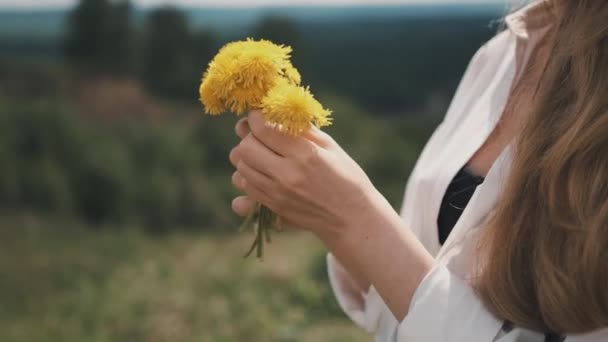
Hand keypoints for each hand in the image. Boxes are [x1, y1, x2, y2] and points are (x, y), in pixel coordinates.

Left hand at [229, 111, 433, 319]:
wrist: (351, 218)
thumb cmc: (346, 177)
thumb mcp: (331, 146)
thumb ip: (302, 129)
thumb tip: (277, 111)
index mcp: (305, 155)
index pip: (263, 129)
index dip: (255, 117)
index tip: (258, 115)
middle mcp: (287, 175)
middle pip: (245, 148)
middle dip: (248, 137)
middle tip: (260, 135)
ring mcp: (277, 194)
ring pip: (241, 168)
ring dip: (246, 157)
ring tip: (261, 154)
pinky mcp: (273, 208)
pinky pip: (245, 188)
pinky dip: (247, 176)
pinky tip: (261, 173)